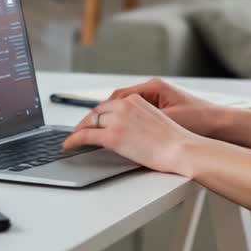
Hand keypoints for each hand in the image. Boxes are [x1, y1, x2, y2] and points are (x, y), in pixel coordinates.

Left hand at [63, 94, 199, 174]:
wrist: (183, 149)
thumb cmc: (176, 141)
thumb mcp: (156, 121)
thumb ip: (139, 120)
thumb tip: (129, 130)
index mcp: (136, 100)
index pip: (110, 105)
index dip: (98, 114)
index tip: (92, 121)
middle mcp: (125, 106)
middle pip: (96, 112)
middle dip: (85, 122)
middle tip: (78, 131)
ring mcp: (117, 120)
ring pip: (89, 122)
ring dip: (78, 130)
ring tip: (72, 139)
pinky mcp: (113, 136)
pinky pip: (85, 136)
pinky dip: (73, 140)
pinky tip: (67, 145)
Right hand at [99, 78, 225, 137]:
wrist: (221, 124)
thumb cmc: (199, 120)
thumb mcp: (165, 120)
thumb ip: (139, 121)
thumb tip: (115, 126)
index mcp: (153, 87)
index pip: (117, 96)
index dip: (100, 111)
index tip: (87, 123)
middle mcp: (154, 89)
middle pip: (118, 101)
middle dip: (102, 115)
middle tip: (87, 130)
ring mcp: (159, 98)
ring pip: (126, 107)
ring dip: (114, 119)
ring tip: (101, 133)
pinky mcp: (164, 108)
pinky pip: (137, 113)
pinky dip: (126, 122)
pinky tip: (122, 134)